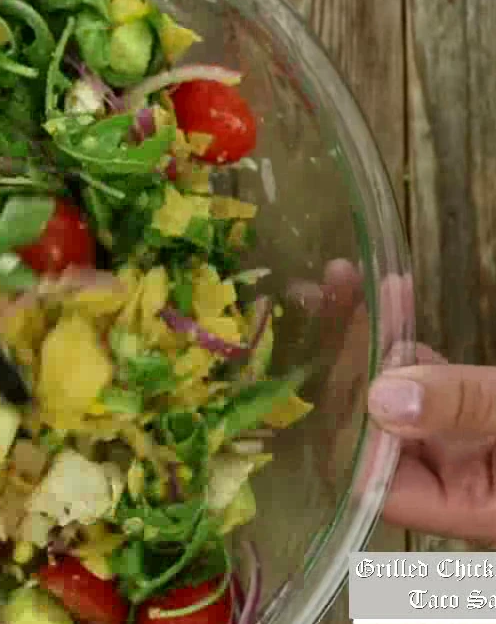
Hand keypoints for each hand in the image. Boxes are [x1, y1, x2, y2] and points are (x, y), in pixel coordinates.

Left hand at [303, 260, 495, 542]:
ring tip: (339, 278)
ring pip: (394, 392)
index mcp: (464, 510)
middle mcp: (452, 484)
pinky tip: (388, 291)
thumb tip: (382, 397)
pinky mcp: (473, 414)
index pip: (370, 482)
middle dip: (342, 359)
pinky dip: (407, 337)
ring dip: (366, 336)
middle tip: (315, 294)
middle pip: (371, 427)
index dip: (342, 426)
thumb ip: (468, 409)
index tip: (326, 361)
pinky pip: (427, 377)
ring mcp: (461, 446)